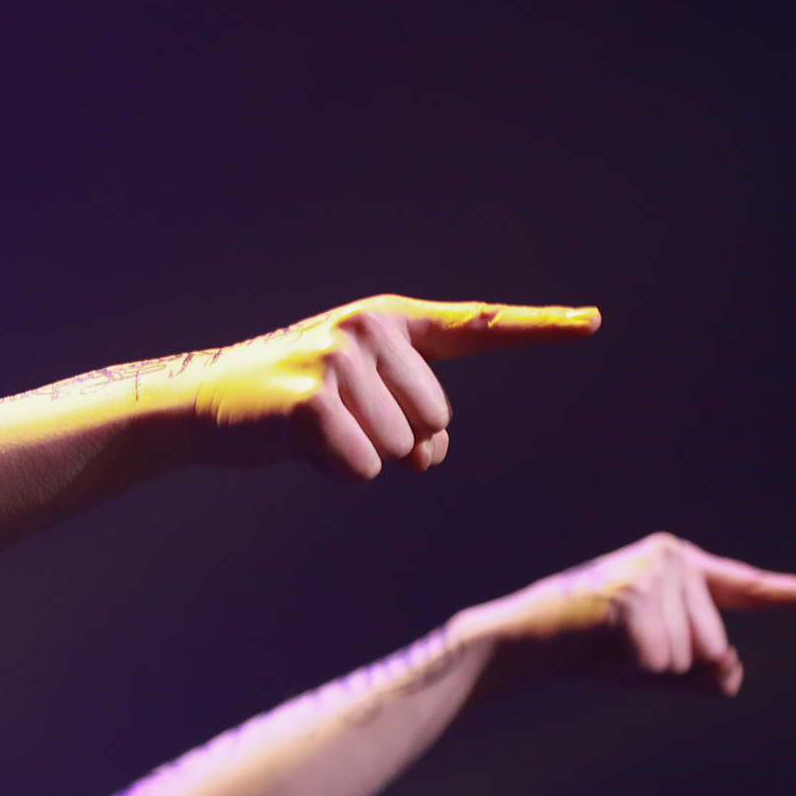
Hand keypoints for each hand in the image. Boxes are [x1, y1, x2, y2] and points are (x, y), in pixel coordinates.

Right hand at [177, 295, 599, 478]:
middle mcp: (369, 330)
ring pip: (400, 450)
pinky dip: (333, 473)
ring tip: (312, 433)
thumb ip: (411, 415)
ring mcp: (339, 361)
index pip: (476, 326)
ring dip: (359, 459)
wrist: (202, 405)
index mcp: (389, 321)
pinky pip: (362, 467)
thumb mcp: (357, 394)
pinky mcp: (313, 401)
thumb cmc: (289, 406)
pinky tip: (297, 448)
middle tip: (339, 426)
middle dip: (394, 442)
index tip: (593, 322)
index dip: (538, 327)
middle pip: (436, 422)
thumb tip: (428, 455)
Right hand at [453, 533, 795, 695]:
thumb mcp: (660, 664)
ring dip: (650, 668)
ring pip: (690, 654)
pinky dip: (630, 668)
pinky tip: (599, 646)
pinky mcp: (631, 597)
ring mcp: (653, 574)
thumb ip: (709, 672)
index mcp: (685, 566)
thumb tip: (730, 667)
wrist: (523, 640)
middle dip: (674, 666)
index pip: (750, 588)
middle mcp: (674, 559)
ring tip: (607, 646)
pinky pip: (659, 659)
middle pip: (716, 645)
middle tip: (619, 649)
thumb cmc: (592, 650)